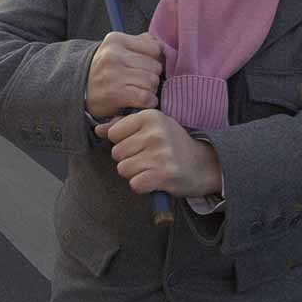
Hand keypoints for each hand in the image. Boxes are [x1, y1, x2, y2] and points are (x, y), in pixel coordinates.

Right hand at [86, 32, 162, 118]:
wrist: (82, 89)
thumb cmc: (107, 68)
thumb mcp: (118, 48)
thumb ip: (141, 42)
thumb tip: (162, 46)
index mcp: (115, 40)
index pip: (154, 49)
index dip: (154, 59)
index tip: (144, 66)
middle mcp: (112, 55)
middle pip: (155, 66)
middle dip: (152, 76)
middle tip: (141, 81)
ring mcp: (112, 74)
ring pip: (152, 82)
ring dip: (150, 90)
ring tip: (139, 90)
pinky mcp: (114, 93)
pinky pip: (146, 97)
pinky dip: (149, 101)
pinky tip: (142, 100)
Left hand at [95, 111, 222, 197]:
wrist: (204, 165)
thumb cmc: (172, 144)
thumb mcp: (150, 127)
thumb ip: (123, 126)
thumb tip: (97, 129)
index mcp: (150, 116)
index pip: (113, 133)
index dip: (122, 142)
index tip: (139, 144)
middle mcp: (155, 133)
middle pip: (116, 153)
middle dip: (128, 159)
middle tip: (147, 158)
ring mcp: (160, 154)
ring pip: (123, 169)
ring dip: (134, 173)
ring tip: (151, 168)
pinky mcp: (163, 175)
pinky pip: (135, 184)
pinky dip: (142, 186)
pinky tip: (155, 179)